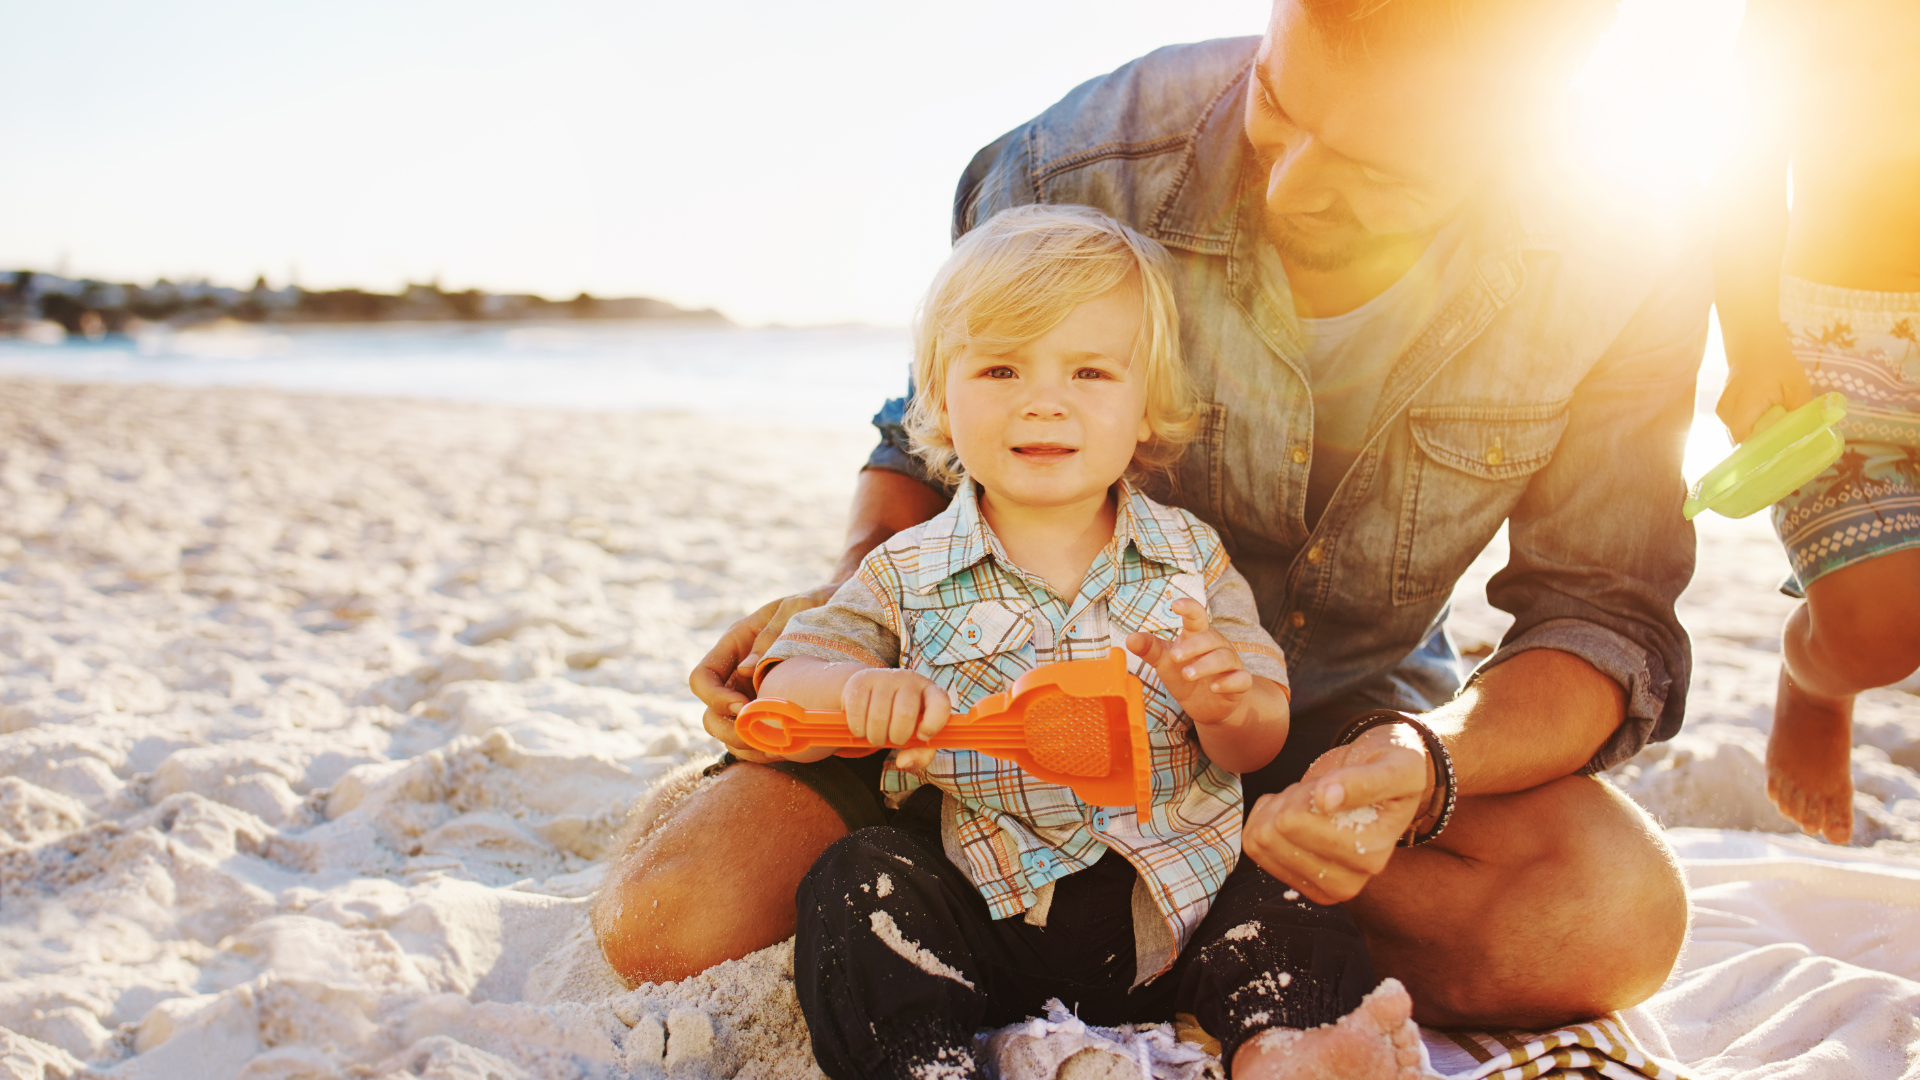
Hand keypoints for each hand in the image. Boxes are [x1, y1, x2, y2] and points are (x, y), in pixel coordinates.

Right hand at [688, 582, 839, 762]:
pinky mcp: (777, 711)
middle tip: (759, 736)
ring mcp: (756, 695)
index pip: (702, 678)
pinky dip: (764, 750)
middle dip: (728, 730)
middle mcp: (739, 673)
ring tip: (774, 748)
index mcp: (736, 643)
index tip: (743, 707)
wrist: (853, 613)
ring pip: (730, 732)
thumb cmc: (822, 603)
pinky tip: (785, 750)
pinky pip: (758, 738)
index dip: (715, 698)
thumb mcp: (799, 606)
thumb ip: (773, 632)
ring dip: (745, 746)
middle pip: (710, 713)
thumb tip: (747, 670)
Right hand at [842, 670, 951, 769]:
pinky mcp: (860, 680)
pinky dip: (859, 730)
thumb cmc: (900, 720)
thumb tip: (903, 762)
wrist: (869, 694)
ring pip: (878, 717)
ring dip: (875, 737)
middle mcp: (909, 679)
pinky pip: (857, 714)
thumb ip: (920, 755)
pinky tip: (862, 728)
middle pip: (905, 714)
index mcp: (930, 691)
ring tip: (876, 736)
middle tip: (893, 739)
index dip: (933, 724)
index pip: (940, 704)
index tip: (922, 737)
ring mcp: (884, 677)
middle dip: (897, 737)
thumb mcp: (916, 736)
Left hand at [1124, 598, 1252, 725]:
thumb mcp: (1165, 663)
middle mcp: (1217, 646)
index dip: (1189, 608)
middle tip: (1173, 656)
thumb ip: (1150, 649)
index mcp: (1198, 636)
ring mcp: (1231, 664)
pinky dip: (1228, 682)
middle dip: (1192, 646)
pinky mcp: (1239, 683)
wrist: (1209, 705)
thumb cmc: (1186, 676)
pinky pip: (1240, 679)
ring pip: (1223, 658)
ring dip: (1205, 665)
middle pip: (1209, 638)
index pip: (1197, 616)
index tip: (1174, 604)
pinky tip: (1214, 687)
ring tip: (1186, 674)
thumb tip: (1130, 639)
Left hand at [1240, 723, 1435, 904]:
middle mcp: (1348, 882)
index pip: (1294, 822)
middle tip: (1323, 793)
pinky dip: (1269, 821)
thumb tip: (1326, 799)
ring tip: (1313, 803)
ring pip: (1259, 842)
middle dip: (1291, 802)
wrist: (1387, 779)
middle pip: (1273, 834)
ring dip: (1280, 811)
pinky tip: (1298, 814)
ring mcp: (1322, 888)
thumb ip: (1364, 781)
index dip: (1306, 792)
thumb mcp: (1394, 765)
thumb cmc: (1393, 769)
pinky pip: (1254, 849)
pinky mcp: (1301, 884)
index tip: (1335, 785)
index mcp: (1369, 855)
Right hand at [1717, 334, 1811, 442]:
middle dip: (1760, 448)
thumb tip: (1807, 436)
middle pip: (1741, 442)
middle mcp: (1728, 410)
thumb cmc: (1778, 368)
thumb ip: (1800, 413)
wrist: (1755, 350)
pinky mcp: (1723, 412)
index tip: (1779, 456)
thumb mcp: (1797, 388)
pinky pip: (1736, 429)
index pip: (1746, 439)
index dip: (1761, 451)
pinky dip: (1749, 431)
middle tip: (1781, 450)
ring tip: (1773, 437)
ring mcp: (1723, 412)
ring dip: (1754, 439)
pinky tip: (1763, 427)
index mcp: (1746, 404)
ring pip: (1738, 437)